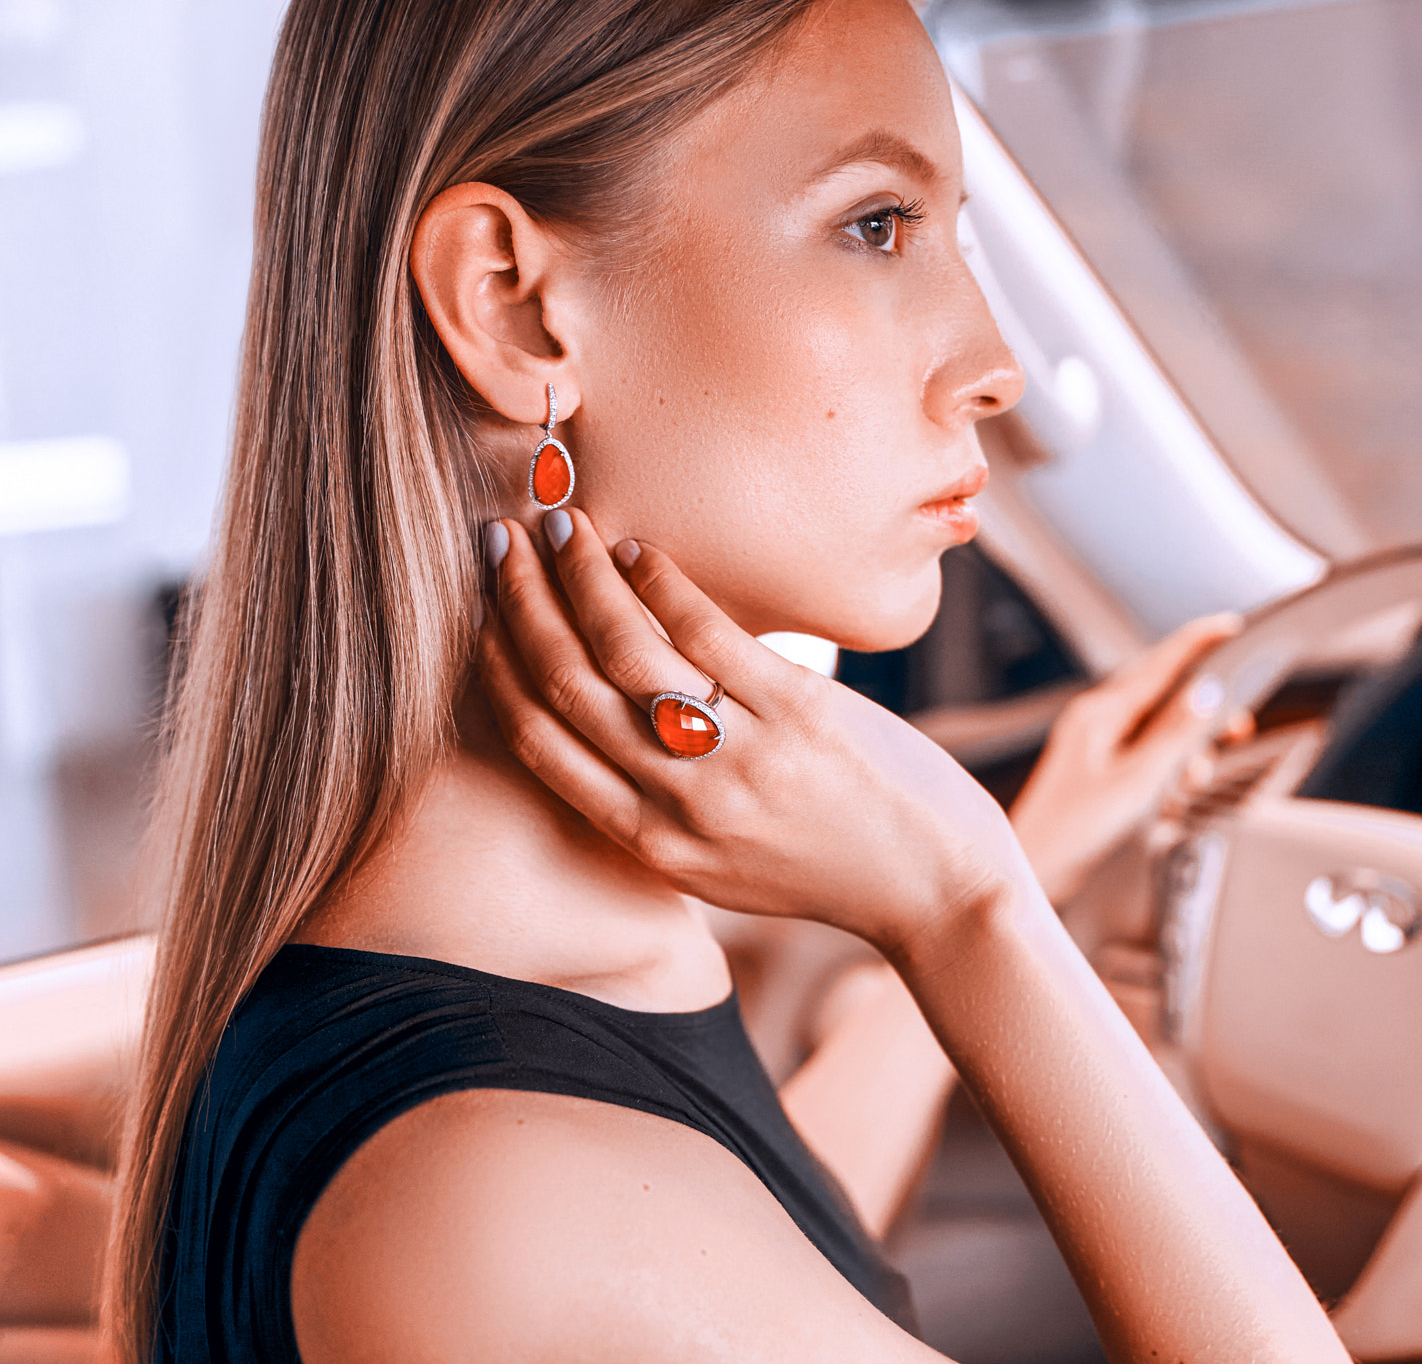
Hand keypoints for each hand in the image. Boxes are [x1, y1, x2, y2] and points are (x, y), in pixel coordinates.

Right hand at [477, 510, 1041, 957]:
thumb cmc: (835, 868)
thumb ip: (665, 807)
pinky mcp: (799, 717)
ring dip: (579, 580)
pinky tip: (639, 550)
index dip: (497, 667)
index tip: (481, 612)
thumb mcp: (725, 865)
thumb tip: (620, 721)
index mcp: (652, 847)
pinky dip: (661, 583)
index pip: (540, 744)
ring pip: (627, 653)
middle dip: (520, 607)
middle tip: (499, 544)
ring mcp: (740, 762)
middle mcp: (682, 808)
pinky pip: (708, 635)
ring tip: (561, 529)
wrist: (940, 893)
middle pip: (567, 689)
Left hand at [1008, 614, 1242, 903]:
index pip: (1159, 663)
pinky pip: (1144, 756)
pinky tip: (1168, 798)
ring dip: (1184, 752)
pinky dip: (1166, 771)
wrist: (1033, 872)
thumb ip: (1175, 736)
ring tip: (1191, 781)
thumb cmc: (1071, 831)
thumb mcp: (1137, 783)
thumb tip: (1206, 693)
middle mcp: (1096, 721)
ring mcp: (1095, 745)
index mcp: (1101, 713)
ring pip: (1157, 730)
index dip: (1198, 642)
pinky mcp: (1098, 771)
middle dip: (1201, 714)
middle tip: (1236, 728)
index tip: (1231, 626)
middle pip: (1162, 697)